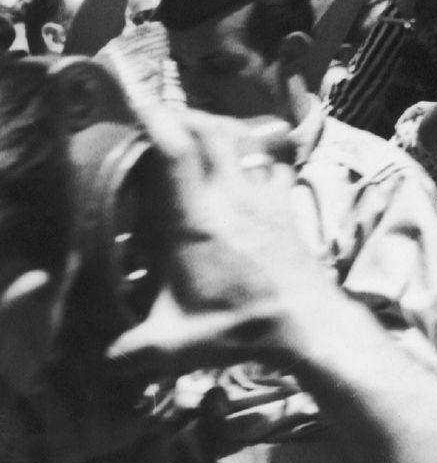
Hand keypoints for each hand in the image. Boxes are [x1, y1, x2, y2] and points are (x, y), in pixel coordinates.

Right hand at [100, 86, 331, 373]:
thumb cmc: (243, 328)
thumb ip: (132, 350)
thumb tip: (100, 360)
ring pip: (245, 141)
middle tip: (160, 116)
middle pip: (215, 131)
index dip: (158, 120)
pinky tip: (240, 164)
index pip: (179, 153)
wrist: (310, 325)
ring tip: (194, 133)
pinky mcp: (287, 207)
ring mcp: (265, 199)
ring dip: (219, 129)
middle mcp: (234, 198)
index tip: (136, 102)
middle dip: (185, 115)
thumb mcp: (176, 344)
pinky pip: (271, 164)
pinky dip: (253, 153)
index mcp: (199, 220)